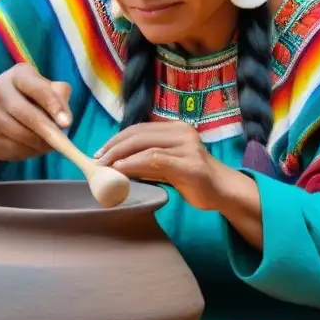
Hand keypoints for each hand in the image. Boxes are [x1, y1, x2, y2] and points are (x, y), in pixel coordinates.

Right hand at [0, 63, 72, 163]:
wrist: (0, 121)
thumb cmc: (32, 102)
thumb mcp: (50, 94)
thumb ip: (60, 99)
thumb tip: (65, 119)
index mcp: (19, 74)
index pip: (37, 88)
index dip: (53, 105)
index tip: (66, 123)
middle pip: (25, 112)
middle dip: (46, 129)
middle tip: (61, 141)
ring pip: (18, 133)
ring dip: (38, 143)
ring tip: (49, 144)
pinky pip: (11, 146)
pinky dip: (27, 150)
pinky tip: (31, 146)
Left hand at [94, 121, 229, 210]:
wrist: (221, 191)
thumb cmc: (192, 178)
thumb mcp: (166, 164)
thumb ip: (146, 159)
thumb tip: (115, 162)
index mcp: (175, 128)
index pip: (139, 129)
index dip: (116, 139)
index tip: (100, 152)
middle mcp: (182, 133)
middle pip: (139, 135)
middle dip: (114, 147)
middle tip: (98, 161)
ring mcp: (188, 147)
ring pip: (146, 146)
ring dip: (121, 156)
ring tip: (105, 167)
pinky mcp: (190, 165)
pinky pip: (156, 160)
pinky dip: (135, 164)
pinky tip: (121, 170)